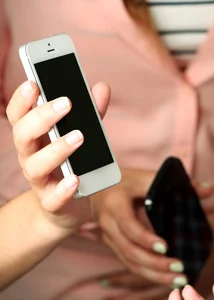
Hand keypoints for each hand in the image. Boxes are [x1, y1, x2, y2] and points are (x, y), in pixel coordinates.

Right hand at [6, 80, 109, 231]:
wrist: (68, 209)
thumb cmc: (73, 165)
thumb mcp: (83, 137)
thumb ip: (91, 114)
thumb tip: (102, 87)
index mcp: (34, 138)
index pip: (18, 116)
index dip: (21, 99)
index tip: (33, 83)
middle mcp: (30, 158)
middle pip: (23, 135)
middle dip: (41, 117)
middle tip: (66, 103)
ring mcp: (40, 181)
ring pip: (36, 165)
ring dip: (56, 149)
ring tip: (79, 136)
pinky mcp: (54, 203)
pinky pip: (54, 198)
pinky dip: (64, 188)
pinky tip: (76, 178)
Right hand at [92, 170, 213, 285]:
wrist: (97, 184)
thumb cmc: (128, 180)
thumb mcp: (149, 176)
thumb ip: (180, 183)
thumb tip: (210, 190)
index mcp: (115, 204)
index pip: (128, 225)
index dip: (145, 238)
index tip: (165, 247)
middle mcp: (108, 224)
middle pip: (129, 250)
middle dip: (154, 264)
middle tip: (179, 268)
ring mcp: (110, 238)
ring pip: (129, 262)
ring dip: (154, 275)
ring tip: (179, 280)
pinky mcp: (115, 247)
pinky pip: (130, 264)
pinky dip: (149, 275)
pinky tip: (169, 280)